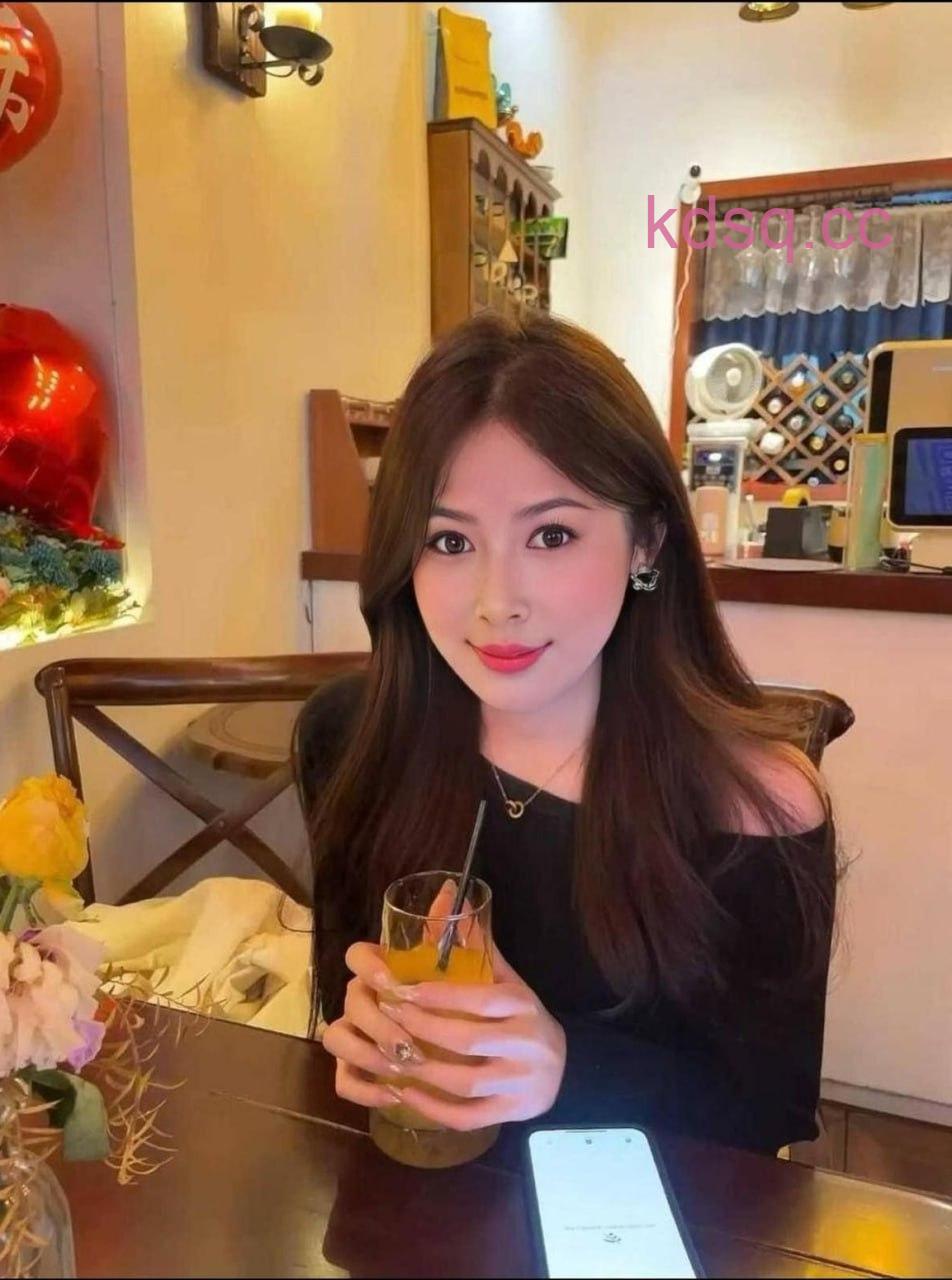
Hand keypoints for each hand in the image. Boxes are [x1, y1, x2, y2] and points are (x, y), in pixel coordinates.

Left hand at [321, 939, 566, 1130]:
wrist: (566, 1067)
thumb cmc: (524, 1017)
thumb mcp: (508, 979)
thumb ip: (477, 946)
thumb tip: (448, 897)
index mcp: (522, 1004)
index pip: (479, 999)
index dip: (439, 996)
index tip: (402, 990)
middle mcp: (525, 1043)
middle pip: (468, 1040)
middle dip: (422, 1030)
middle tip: (388, 1019)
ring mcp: (520, 1082)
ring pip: (465, 1082)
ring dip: (423, 1071)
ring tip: (390, 1055)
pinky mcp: (511, 1112)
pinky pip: (469, 1116)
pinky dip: (434, 1108)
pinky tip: (406, 1093)